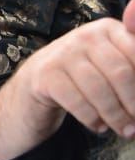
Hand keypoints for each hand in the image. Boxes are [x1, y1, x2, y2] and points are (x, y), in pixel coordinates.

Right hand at [0, 0, 134, 159]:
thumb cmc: (85, 78)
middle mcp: (84, 35)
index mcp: (108, 29)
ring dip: (115, 117)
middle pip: (121, 73)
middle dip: (132, 105)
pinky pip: (78, 102)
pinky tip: (98, 126)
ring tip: (122, 130)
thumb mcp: (112, 66)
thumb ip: (132, 68)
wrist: (35, 83)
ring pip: (99, 89)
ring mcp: (62, 53)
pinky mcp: (45, 75)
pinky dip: (92, 120)